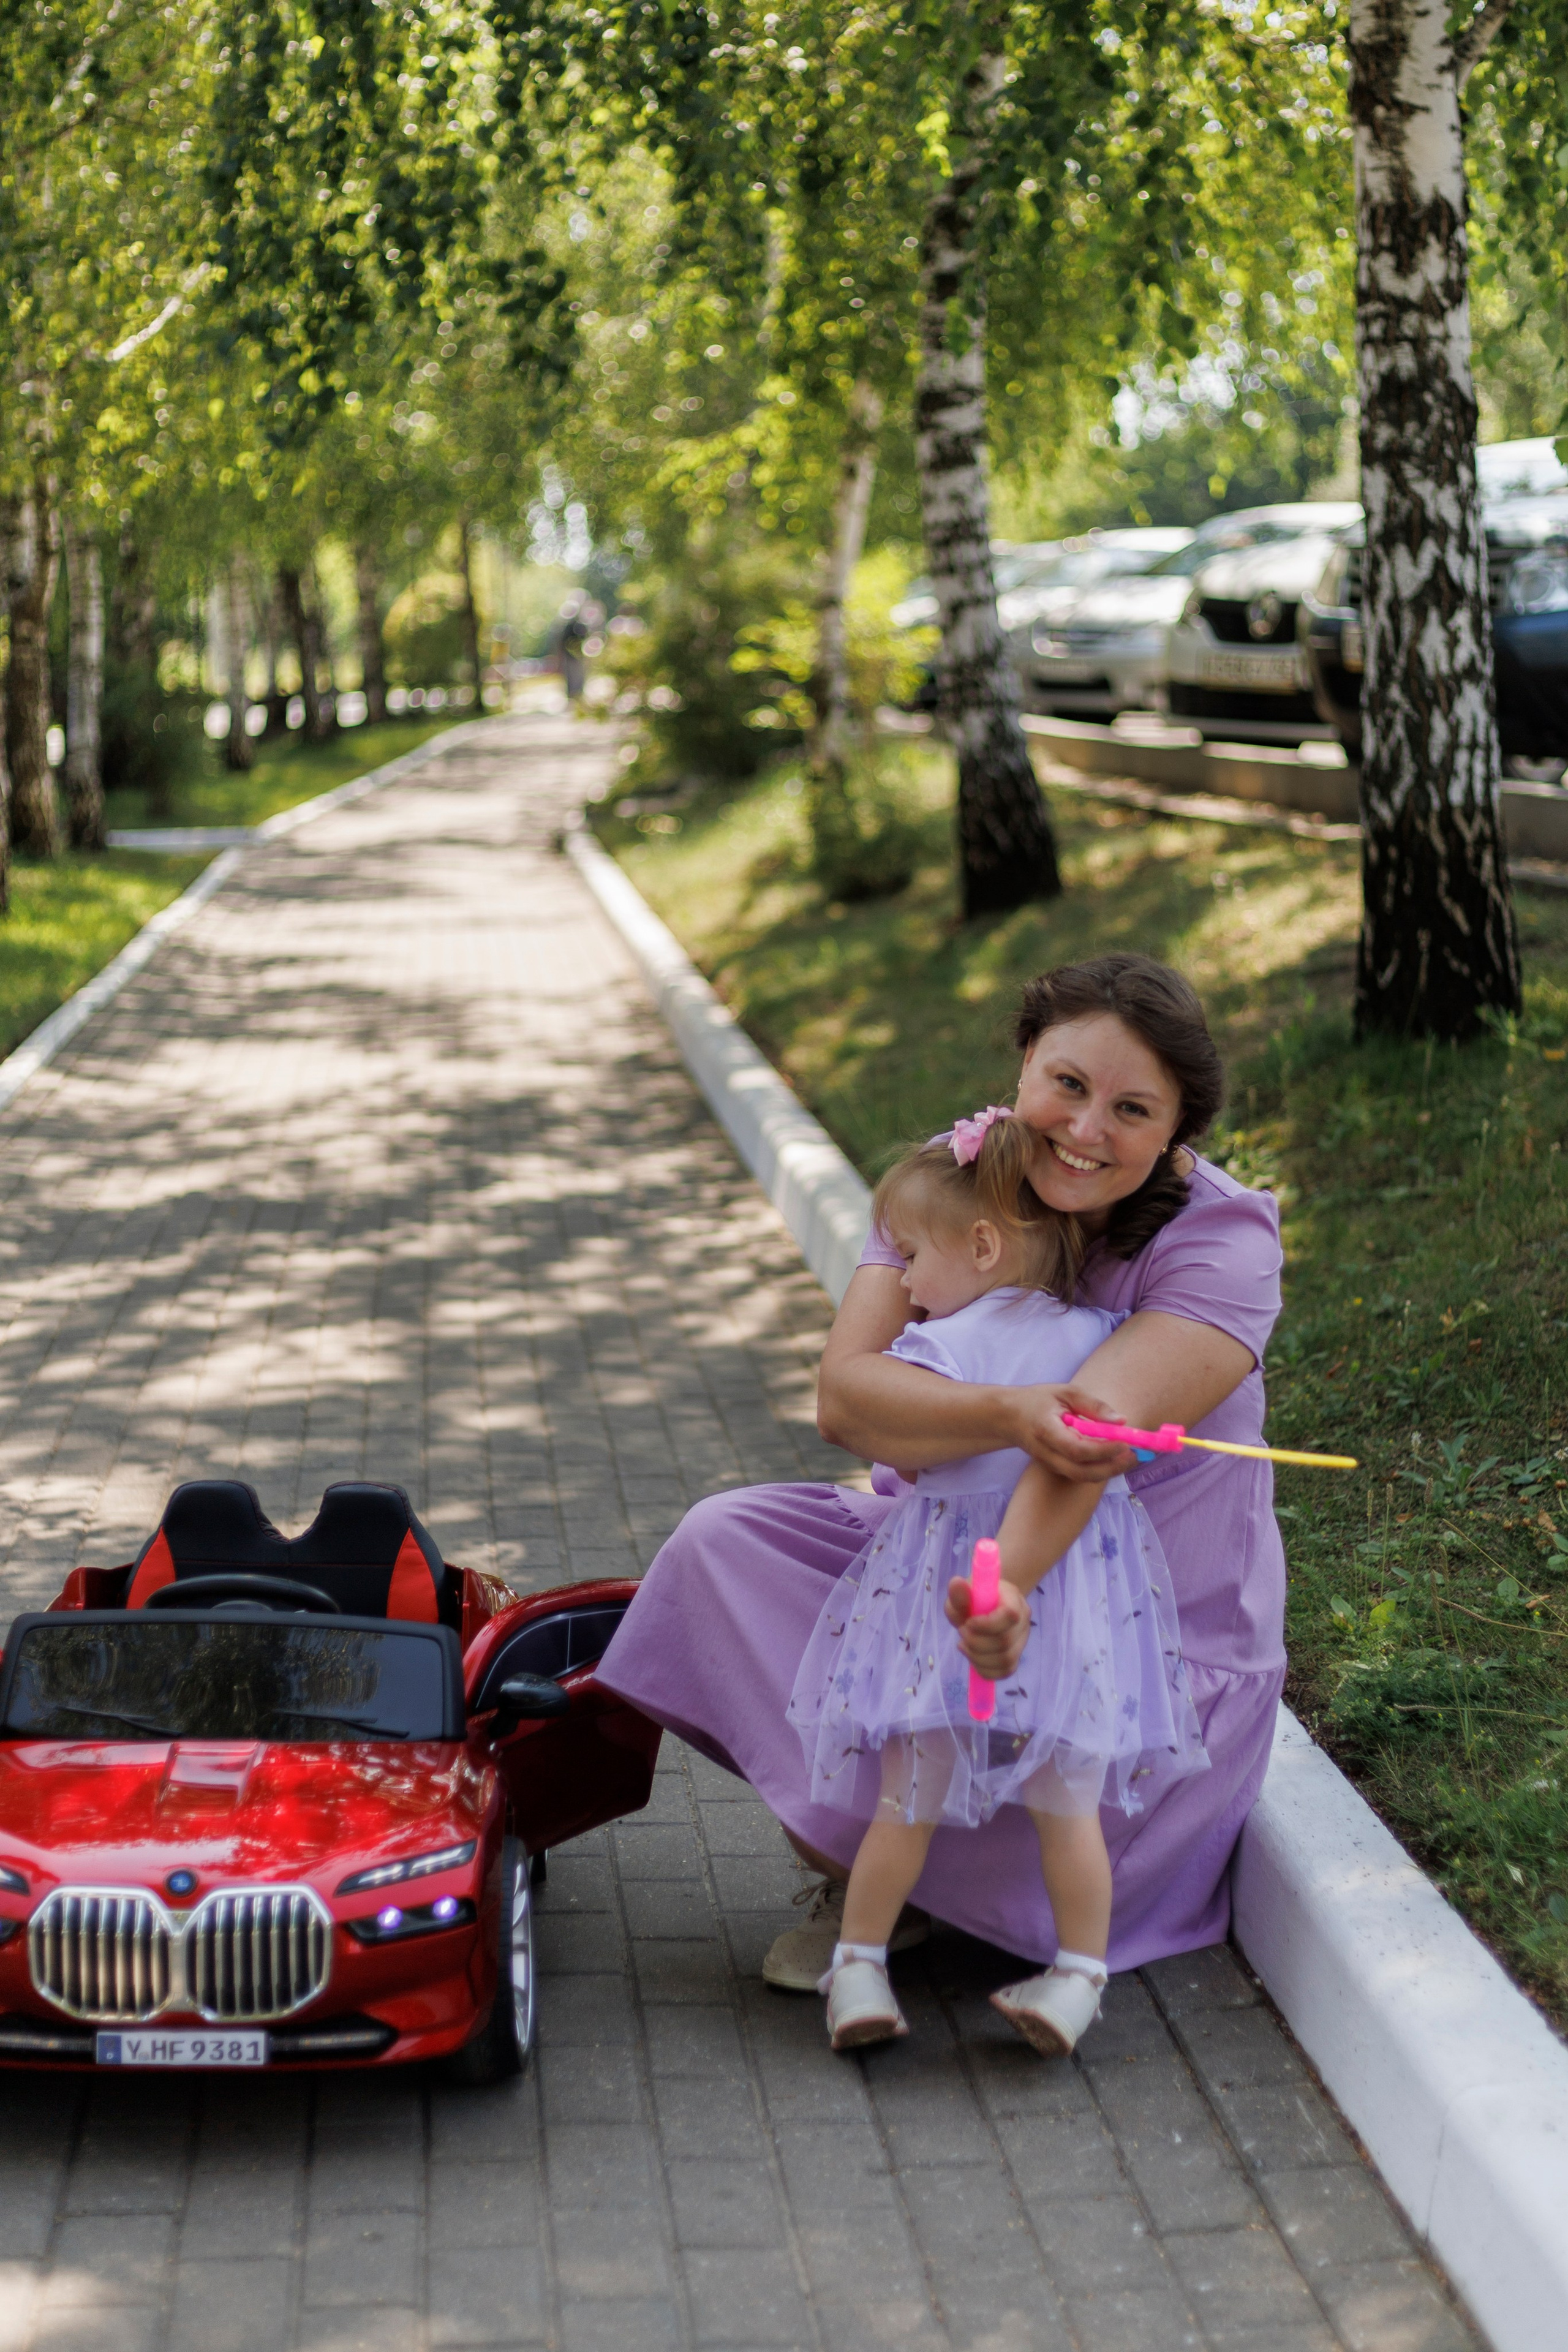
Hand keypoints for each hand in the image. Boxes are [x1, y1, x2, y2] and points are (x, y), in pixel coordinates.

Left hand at [946, 1574, 1030, 1680]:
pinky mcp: (1016, 1656)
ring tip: (964, 1645)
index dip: (987, 1624)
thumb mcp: (962, 1593)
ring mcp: (1022, 1640)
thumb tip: (956, 1583)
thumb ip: (959, 1593)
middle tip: (962, 1632)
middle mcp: (1023, 1620)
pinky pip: (1005, 1671)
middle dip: (976, 1642)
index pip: (1010, 1615)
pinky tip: (972, 1657)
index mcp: (1013, 1599)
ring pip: (1006, 1660)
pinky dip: (985, 1669)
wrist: (985, 1606)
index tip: (968, 1622)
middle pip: (1005, 1642)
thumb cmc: (973, 1598)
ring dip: (978, 1657)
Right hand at [1001, 1382, 1139, 1482]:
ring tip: (1130, 1458)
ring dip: (1109, 1471)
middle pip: (1081, 1472)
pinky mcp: (1055, 1468)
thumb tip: (1122, 1421)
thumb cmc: (1038, 1400)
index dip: (1103, 1450)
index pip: (1076, 1449)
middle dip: (1112, 1468)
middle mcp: (1046, 1453)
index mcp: (1046, 1430)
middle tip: (1135, 1455)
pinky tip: (1115, 1458)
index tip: (1125, 1442)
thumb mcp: (1066, 1392)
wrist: (1009, 1417)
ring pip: (1082, 1477)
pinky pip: (1080, 1474)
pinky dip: (1100, 1470)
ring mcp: (1049, 1464)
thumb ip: (1093, 1406)